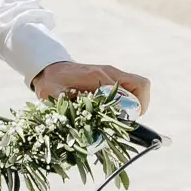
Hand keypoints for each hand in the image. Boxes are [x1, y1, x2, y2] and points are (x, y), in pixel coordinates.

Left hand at [31, 60, 150, 113]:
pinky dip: (128, 104)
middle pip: (141, 87)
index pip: (134, 87)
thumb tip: (72, 120)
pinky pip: (130, 91)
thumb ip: (63, 104)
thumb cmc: (51, 81)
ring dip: (134, 106)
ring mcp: (112, 76)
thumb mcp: (53, 93)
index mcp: (100, 75)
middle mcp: (110, 73)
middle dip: (137, 108)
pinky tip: (112, 115)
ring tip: (119, 120)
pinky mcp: (111, 81)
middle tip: (123, 122)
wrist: (48, 68)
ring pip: (138, 89)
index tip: (123, 121)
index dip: (134, 107)